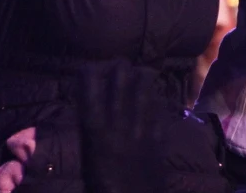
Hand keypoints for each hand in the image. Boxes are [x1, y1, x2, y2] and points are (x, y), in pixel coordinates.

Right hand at [77, 62, 162, 192]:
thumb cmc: (101, 188)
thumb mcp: (87, 160)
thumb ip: (89, 134)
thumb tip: (89, 108)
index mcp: (96, 132)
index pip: (90, 91)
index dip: (88, 73)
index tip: (87, 69)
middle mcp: (120, 125)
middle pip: (121, 81)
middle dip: (119, 67)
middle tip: (117, 66)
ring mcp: (142, 129)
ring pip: (144, 90)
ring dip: (141, 77)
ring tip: (138, 73)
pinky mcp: (159, 138)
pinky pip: (159, 110)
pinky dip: (155, 100)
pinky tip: (153, 97)